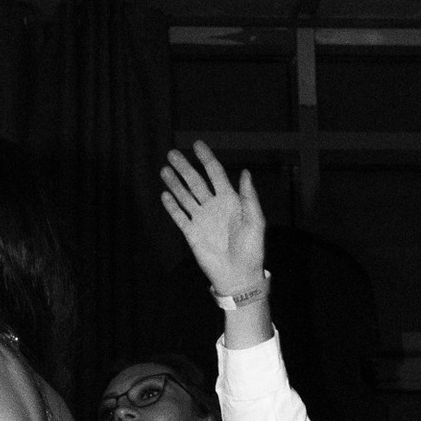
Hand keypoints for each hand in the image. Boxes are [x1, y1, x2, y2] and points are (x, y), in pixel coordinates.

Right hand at [159, 142, 267, 296]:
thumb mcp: (256, 221)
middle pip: (195, 182)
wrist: (239, 274)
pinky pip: (180, 217)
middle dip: (184, 167)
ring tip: (164, 170)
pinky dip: (172, 206)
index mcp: (230, 200)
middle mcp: (213, 206)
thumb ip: (249, 197)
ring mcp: (201, 219)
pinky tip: (164, 195)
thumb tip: (245, 172)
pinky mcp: (192, 233)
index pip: (215, 174)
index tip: (197, 145)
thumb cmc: (251, 248)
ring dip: (175, 183)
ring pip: (185, 196)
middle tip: (172, 154)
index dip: (207, 159)